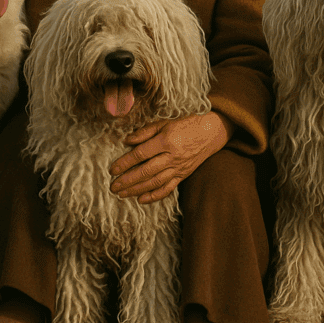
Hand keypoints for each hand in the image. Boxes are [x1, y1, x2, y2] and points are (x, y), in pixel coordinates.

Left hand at [109, 111, 231, 203]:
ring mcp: (178, 168)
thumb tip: (127, 140)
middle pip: (146, 171)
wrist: (211, 133)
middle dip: (128, 180)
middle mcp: (172, 156)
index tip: (112, 169)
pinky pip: (168, 188)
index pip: (141, 154)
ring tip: (122, 194)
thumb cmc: (185, 124)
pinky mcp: (183, 175)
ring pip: (155, 182)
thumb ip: (145, 132)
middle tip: (113, 186)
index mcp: (166, 141)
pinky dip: (154, 196)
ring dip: (137, 190)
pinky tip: (141, 199)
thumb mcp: (164, 123)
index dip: (125, 162)